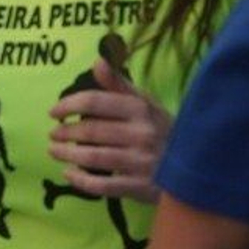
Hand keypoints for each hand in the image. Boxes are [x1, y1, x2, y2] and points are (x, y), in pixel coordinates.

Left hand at [47, 58, 171, 201]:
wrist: (196, 165)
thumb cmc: (162, 130)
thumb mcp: (145, 103)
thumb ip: (118, 84)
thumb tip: (97, 61)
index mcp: (140, 108)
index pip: (95, 102)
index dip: (69, 105)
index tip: (53, 112)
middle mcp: (141, 133)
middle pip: (90, 131)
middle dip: (65, 133)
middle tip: (52, 135)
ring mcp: (141, 162)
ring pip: (93, 157)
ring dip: (66, 155)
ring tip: (54, 151)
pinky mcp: (140, 187)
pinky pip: (103, 185)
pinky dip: (81, 180)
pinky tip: (69, 174)